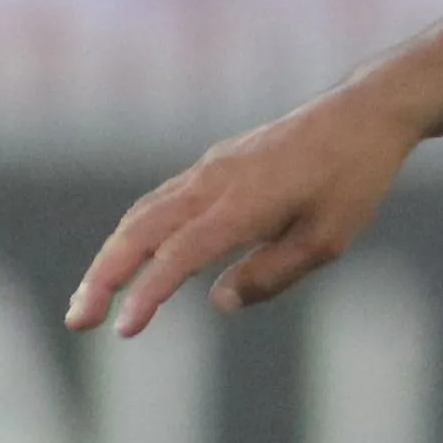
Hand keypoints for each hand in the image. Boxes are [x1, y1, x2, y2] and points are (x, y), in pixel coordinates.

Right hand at [66, 86, 427, 337]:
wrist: (364, 112)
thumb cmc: (354, 178)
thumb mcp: (328, 238)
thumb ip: (272, 273)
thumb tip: (218, 301)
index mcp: (244, 203)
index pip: (180, 254)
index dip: (149, 293)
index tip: (125, 330)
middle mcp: (216, 182)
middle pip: (140, 231)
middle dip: (103, 278)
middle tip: (78, 322)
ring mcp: (211, 169)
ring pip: (143, 213)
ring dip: (112, 256)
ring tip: (93, 299)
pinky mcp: (216, 164)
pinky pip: (162, 199)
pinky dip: (136, 231)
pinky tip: (131, 258)